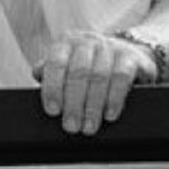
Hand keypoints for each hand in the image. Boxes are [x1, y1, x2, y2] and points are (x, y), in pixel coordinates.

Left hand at [32, 30, 157, 135]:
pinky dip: (114, 98)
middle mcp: (88, 41)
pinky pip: (121, 78)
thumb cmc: (89, 67)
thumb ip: (51, 72)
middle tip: (71, 126)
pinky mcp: (131, 58)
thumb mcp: (67, 66)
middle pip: (78, 72)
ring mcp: (111, 47)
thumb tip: (37, 75)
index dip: (53, 87)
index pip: (56, 63)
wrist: (128, 56)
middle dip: (73, 103)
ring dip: (93, 106)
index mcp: (66, 42)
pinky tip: (109, 115)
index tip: (52, 111)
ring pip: (99, 76)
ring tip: (89, 127)